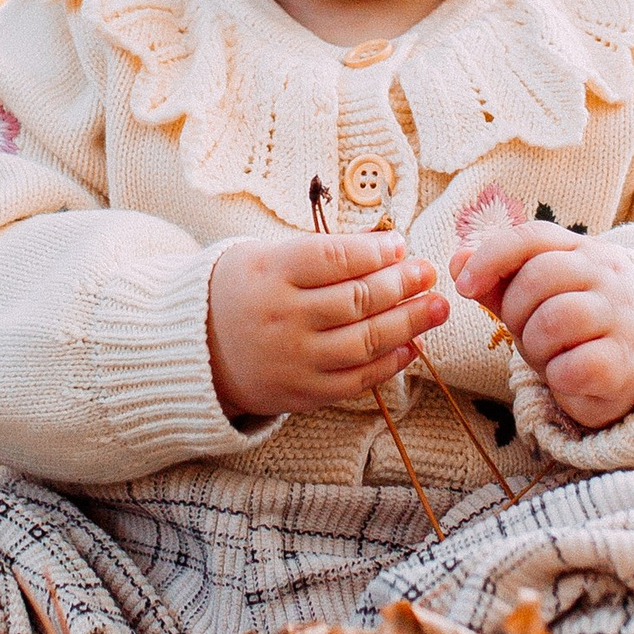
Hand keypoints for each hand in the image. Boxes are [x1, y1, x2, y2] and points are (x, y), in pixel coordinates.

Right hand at [209, 230, 448, 421]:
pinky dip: (389, 363)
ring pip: (364, 341)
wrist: (197, 350)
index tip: (400, 245)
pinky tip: (411, 345)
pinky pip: (356, 380)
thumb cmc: (243, 291)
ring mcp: (293, 359)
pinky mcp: (303, 393)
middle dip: (401, 284)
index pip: (333, 258)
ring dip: (409, 323)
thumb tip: (384, 240)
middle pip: (356, 300)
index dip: (374, 251)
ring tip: (436, 307)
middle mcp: (282, 318)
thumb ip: (323, 250)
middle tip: (428, 272)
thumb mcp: (268, 255)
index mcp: (270, 273)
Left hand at [450, 220, 633, 429]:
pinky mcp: (626, 361)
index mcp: (585, 251)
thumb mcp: (535, 301)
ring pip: (555, 319)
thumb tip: (457, 260)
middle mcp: (610, 275)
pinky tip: (566, 375)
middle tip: (523, 332)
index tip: (464, 288)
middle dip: (515, 312)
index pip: (533, 236)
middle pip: (539, 278)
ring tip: (547, 354)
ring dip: (535, 345)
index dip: (491, 256)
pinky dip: (557, 376)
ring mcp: (624, 316)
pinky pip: (573, 365)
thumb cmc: (574, 332)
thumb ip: (498, 280)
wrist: (633, 376)